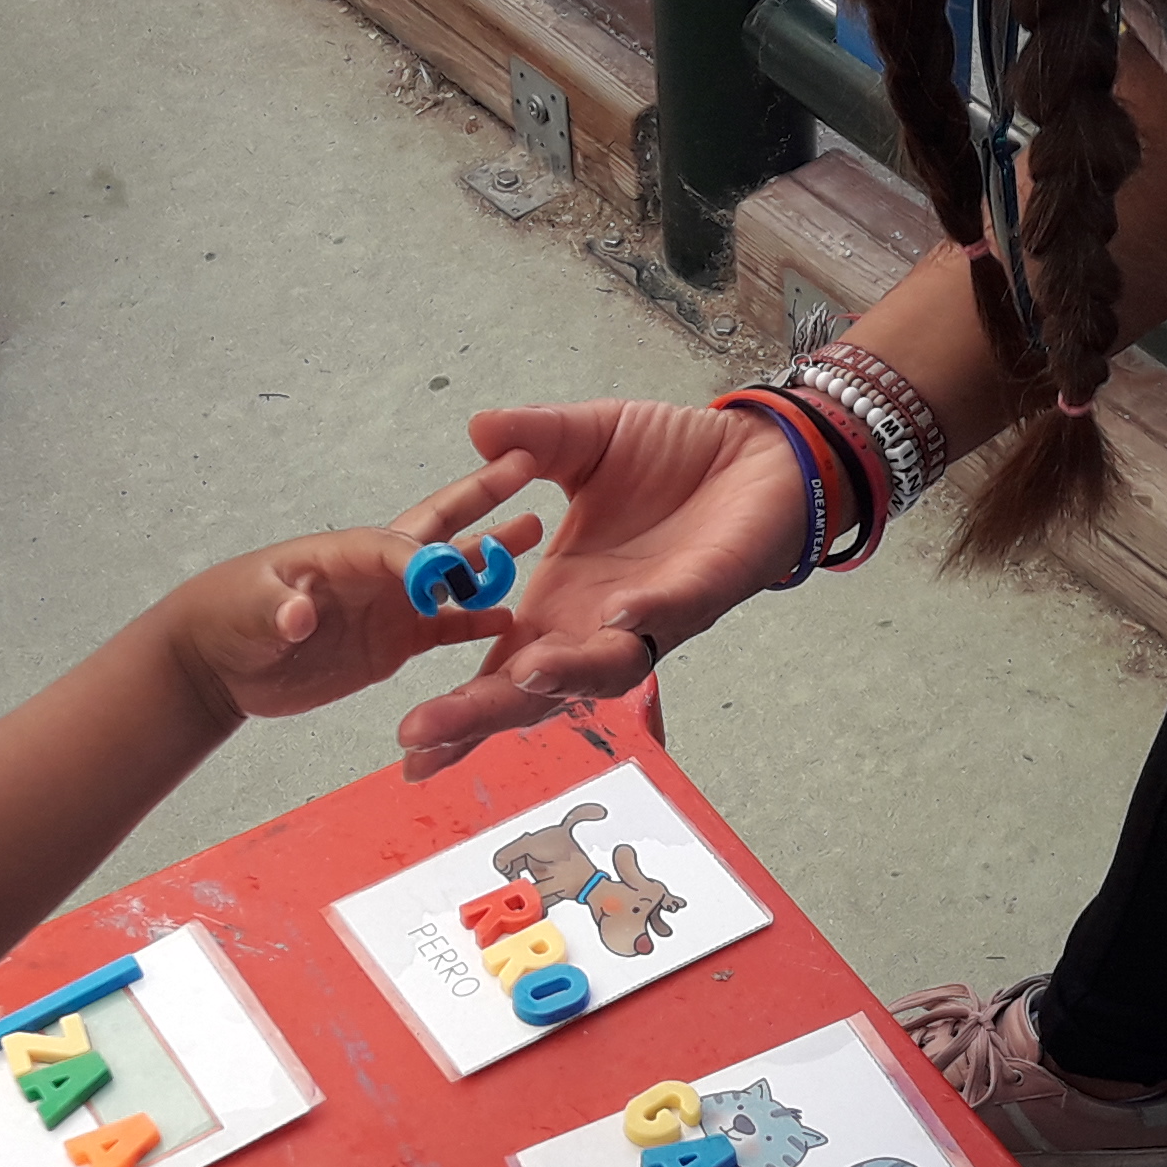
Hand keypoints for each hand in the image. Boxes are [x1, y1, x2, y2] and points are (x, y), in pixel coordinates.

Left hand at [169, 453, 544, 726]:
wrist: (216, 660)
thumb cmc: (224, 620)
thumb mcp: (247, 611)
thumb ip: (275, 609)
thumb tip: (297, 614)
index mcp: (342, 554)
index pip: (396, 547)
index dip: (427, 558)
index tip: (457, 570)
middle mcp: (374, 571)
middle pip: (437, 531)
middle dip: (480, 500)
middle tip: (525, 467)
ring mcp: (387, 604)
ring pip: (451, 576)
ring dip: (491, 557)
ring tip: (537, 529)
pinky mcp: (390, 640)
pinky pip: (443, 627)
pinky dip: (476, 623)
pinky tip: (511, 618)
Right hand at [393, 400, 813, 778]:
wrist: (755, 450)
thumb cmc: (672, 460)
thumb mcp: (587, 438)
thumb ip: (534, 439)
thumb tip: (476, 427)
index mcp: (560, 598)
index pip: (499, 667)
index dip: (460, 707)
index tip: (411, 739)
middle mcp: (599, 622)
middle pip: (536, 688)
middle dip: (485, 713)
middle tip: (429, 735)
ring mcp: (654, 616)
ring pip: (606, 666)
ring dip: (566, 676)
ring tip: (524, 676)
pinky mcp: (706, 591)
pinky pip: (675, 613)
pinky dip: (648, 619)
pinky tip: (619, 617)